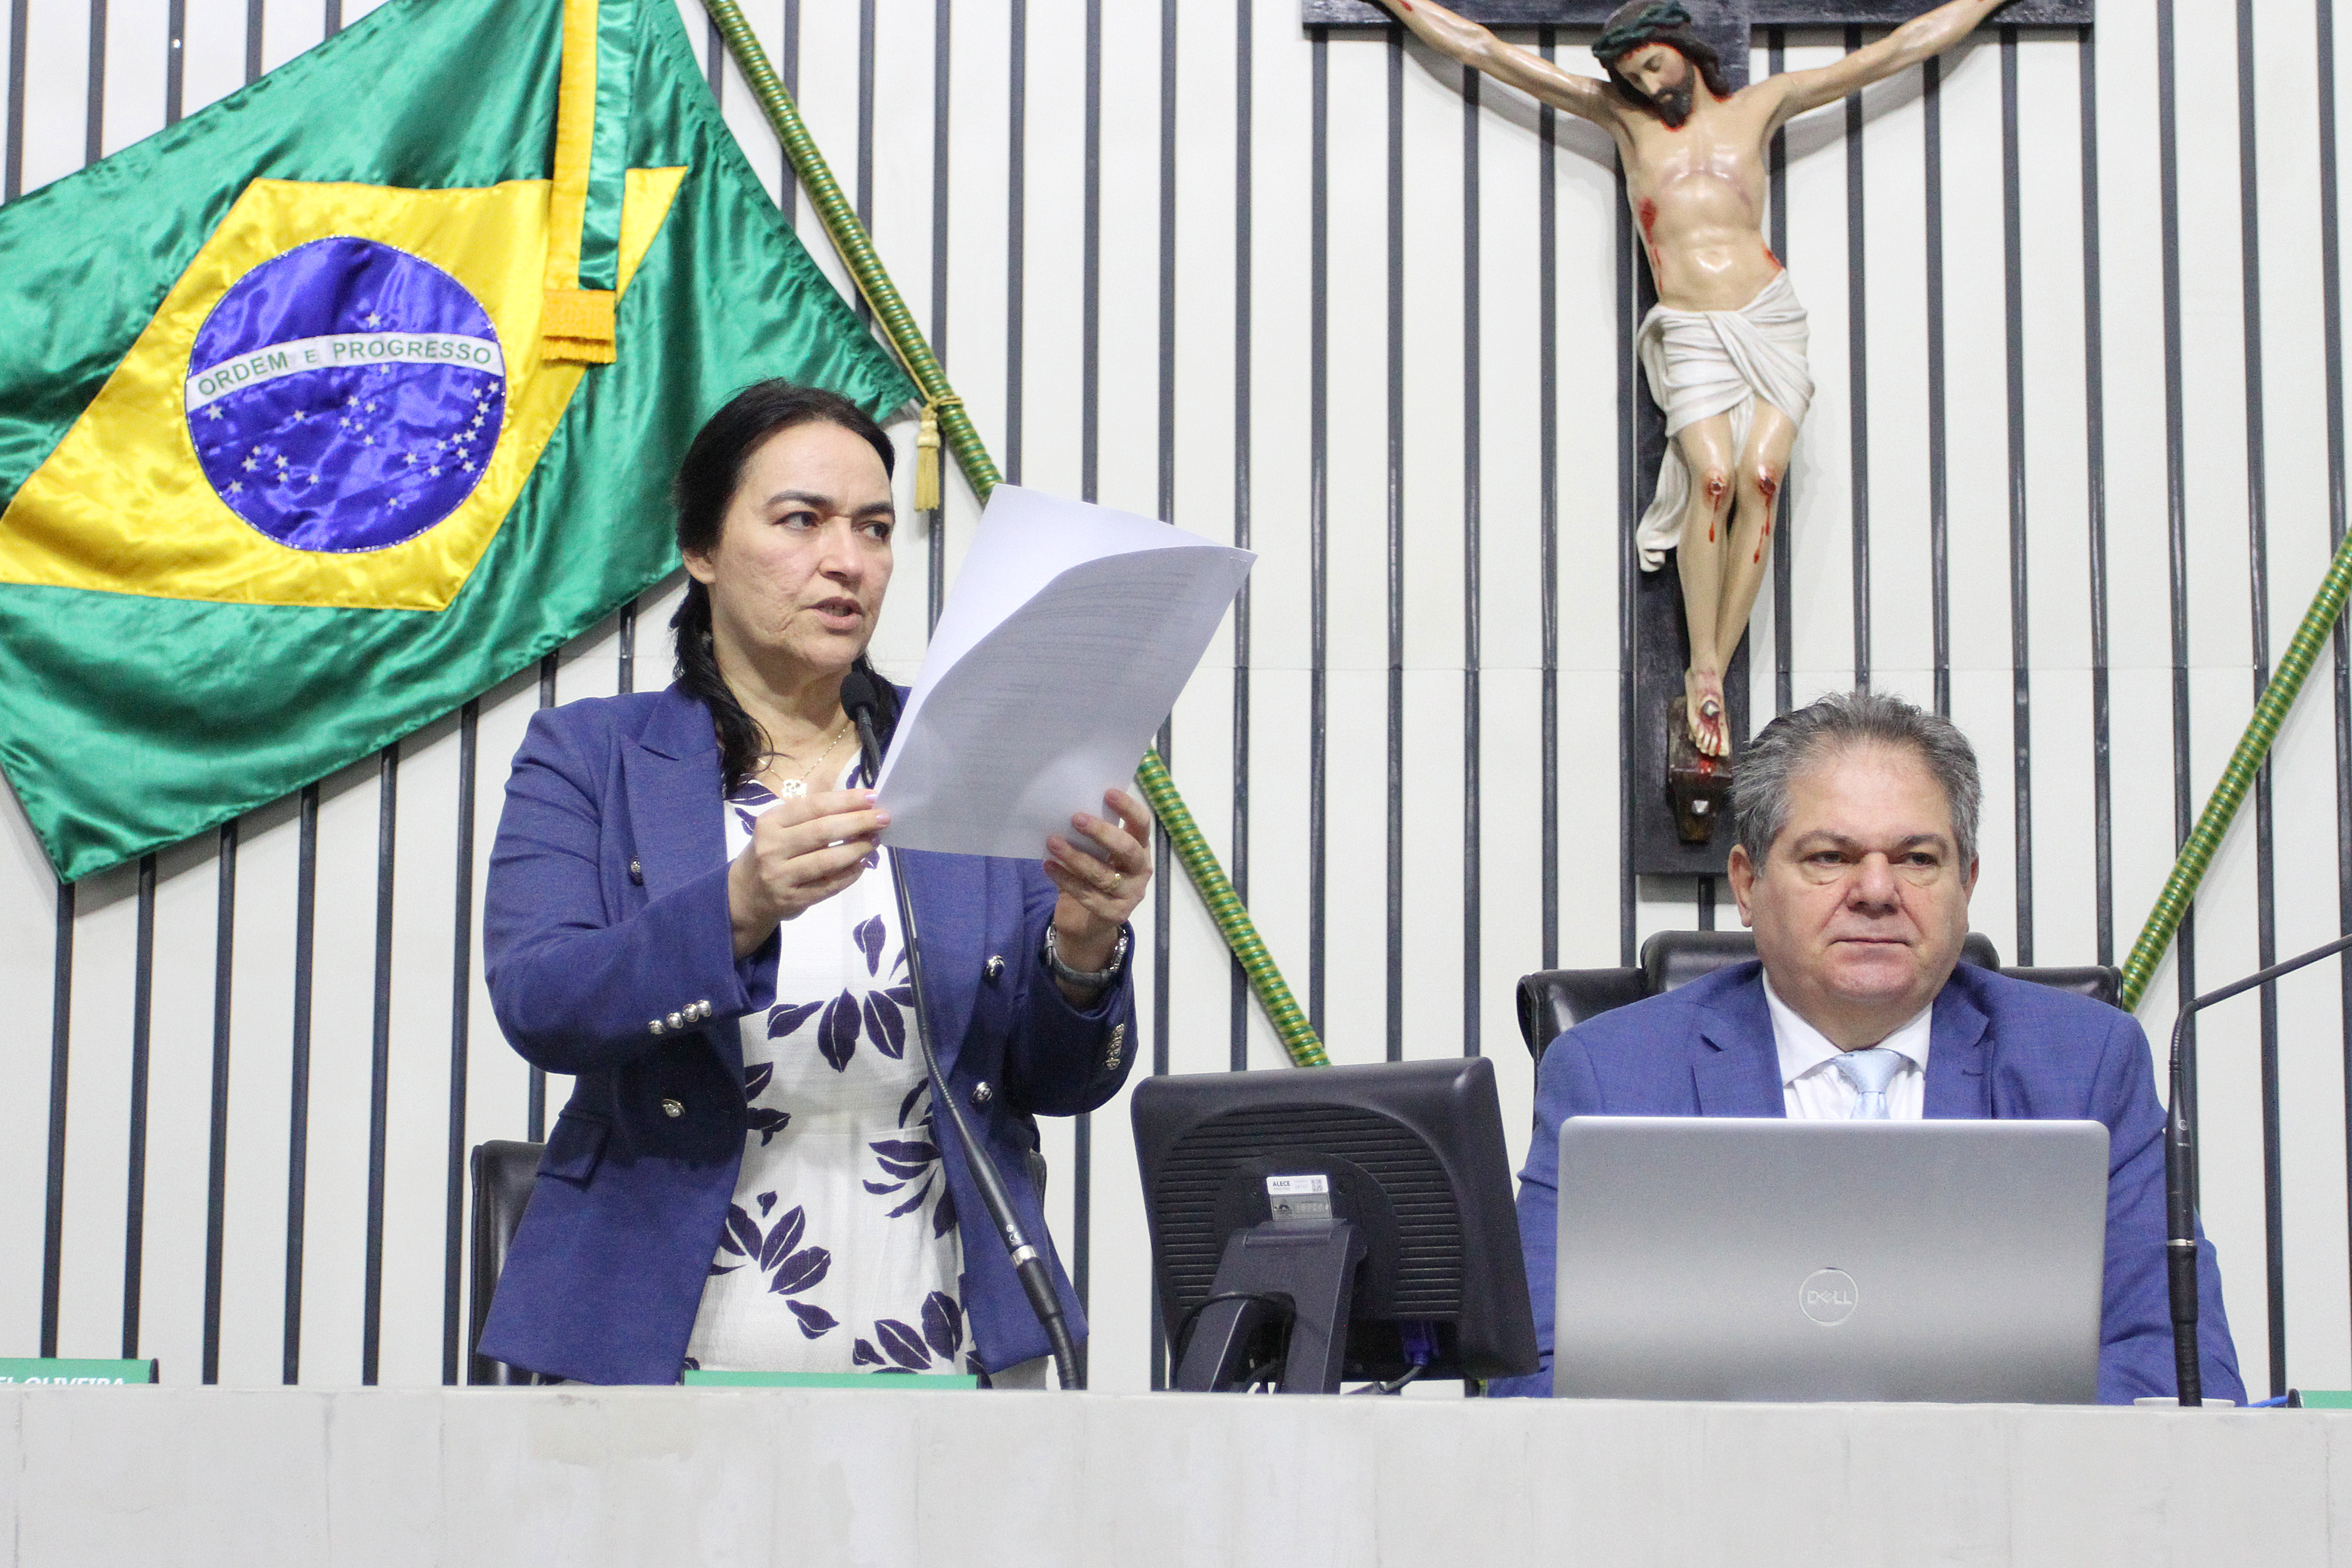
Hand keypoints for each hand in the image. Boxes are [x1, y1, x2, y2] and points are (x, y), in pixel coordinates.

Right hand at [727, 788, 889, 956]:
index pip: (814, 806)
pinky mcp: (793, 899)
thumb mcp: (779, 826)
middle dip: (858, 822)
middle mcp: (772, 848)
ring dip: (857, 849)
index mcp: (770, 822)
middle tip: (883, 818)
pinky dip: (850, 874)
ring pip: (828, 860)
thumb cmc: (771, 851)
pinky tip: (862, 864)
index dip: (846, 800)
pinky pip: (829, 885)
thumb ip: (810, 810)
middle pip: (823, 831)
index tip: (872, 797)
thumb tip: (849, 794)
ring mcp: (781, 876)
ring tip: (874, 840)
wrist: (746, 894)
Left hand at [1042, 788, 1152, 984]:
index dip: (1128, 807)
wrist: (1088, 923)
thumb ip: (1090, 836)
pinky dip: (1065, 879)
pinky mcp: (1114, 914)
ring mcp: (1130, 894)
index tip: (1108, 792)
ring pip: (1103, 874)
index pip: (1142, 824)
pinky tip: (1048, 866)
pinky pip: (1087, 895)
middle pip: (1127, 849)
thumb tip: (1066, 806)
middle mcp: (1140, 870)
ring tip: (1052, 841)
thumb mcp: (1096, 853)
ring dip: (1075, 856)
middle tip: (1075, 818)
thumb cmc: (1092, 875)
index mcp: (1140, 847)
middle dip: (1101, 832)